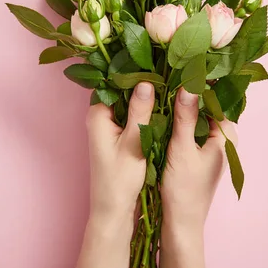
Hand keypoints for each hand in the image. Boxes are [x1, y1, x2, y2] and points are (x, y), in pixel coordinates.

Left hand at [75, 82, 154, 267]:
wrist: (113, 208)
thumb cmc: (119, 180)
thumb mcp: (133, 143)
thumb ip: (139, 112)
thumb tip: (146, 81)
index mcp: (97, 114)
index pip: (113, 80)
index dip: (134, 68)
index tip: (156, 58)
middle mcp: (100, 115)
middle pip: (121, 87)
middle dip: (143, 79)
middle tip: (168, 67)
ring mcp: (108, 124)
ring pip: (129, 100)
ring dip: (146, 93)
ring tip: (170, 79)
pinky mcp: (118, 133)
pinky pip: (132, 112)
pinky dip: (146, 107)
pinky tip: (165, 102)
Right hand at [160, 88, 237, 267]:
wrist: (181, 223)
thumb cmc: (184, 189)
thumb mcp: (182, 149)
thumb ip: (185, 117)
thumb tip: (189, 84)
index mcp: (226, 136)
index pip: (215, 98)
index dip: (200, 80)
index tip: (182, 63)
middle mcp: (222, 138)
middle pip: (206, 105)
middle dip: (188, 90)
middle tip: (167, 70)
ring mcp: (210, 146)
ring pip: (196, 116)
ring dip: (181, 104)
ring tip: (162, 84)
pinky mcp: (198, 152)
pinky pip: (190, 127)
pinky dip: (178, 118)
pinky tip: (161, 109)